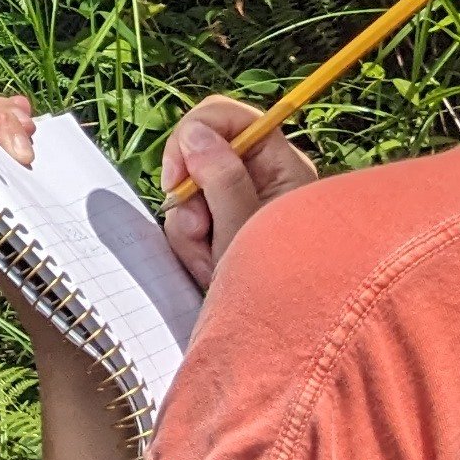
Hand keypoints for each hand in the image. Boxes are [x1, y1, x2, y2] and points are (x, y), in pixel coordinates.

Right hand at [159, 94, 316, 289]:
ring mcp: (239, 205)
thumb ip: (221, 179)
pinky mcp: (223, 230)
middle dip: (188, 194)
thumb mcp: (246, 231)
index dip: (194, 134)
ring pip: (188, 192)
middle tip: (200, 232)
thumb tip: (194, 133)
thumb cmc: (281, 289)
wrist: (279, 342)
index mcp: (279, 166)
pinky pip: (188, 221)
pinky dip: (190, 246)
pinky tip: (210, 270)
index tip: (177, 174)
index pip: (228, 117)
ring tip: (212, 264)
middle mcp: (259, 179)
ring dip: (189, 231)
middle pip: (200, 153)